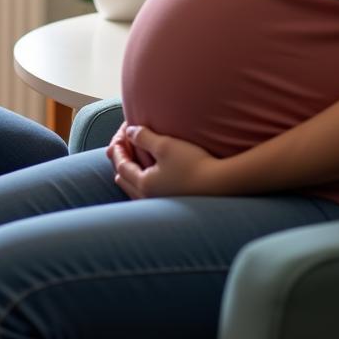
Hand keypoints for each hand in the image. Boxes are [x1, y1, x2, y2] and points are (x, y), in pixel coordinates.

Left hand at [112, 124, 226, 199]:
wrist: (221, 185)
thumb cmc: (193, 164)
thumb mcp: (165, 145)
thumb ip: (144, 137)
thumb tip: (130, 132)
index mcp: (144, 183)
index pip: (121, 165)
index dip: (117, 150)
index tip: (117, 138)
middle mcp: (148, 197)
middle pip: (124, 180)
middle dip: (120, 162)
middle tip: (118, 149)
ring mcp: (159, 204)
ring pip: (134, 190)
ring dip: (129, 174)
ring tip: (129, 165)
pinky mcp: (171, 206)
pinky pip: (145, 195)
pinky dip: (140, 183)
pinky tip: (149, 179)